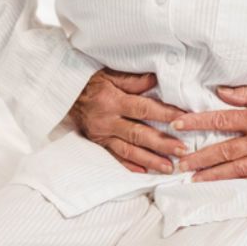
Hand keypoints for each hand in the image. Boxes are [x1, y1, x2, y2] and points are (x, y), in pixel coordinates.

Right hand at [67, 68, 189, 174]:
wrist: (63, 94)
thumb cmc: (89, 82)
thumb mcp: (109, 75)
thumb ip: (132, 80)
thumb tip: (156, 80)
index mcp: (113, 100)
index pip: (144, 108)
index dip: (165, 114)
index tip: (183, 120)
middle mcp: (107, 120)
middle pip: (139, 134)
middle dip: (162, 144)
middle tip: (182, 151)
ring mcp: (102, 134)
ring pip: (129, 150)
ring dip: (150, 160)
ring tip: (169, 167)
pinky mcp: (97, 143)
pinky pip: (114, 157)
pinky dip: (129, 165)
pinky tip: (144, 172)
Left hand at [172, 83, 246, 181]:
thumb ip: (246, 91)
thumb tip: (220, 91)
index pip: (220, 119)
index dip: (197, 123)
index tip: (177, 125)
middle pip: (224, 150)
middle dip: (199, 157)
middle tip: (179, 162)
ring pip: (237, 168)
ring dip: (213, 174)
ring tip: (194, 178)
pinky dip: (240, 183)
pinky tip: (224, 185)